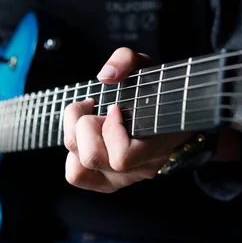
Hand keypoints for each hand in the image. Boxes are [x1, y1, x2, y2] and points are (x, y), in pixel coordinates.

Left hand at [63, 48, 190, 192]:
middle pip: (91, 158)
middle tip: (98, 111)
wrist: (168, 113)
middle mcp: (138, 170)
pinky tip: (85, 136)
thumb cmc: (154, 91)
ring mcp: (122, 180)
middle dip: (86, 126)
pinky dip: (73, 154)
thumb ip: (125, 60)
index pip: (121, 157)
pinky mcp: (106, 182)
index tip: (115, 107)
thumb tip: (106, 76)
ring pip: (77, 171)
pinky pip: (75, 175)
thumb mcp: (144, 66)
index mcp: (154, 147)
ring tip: (89, 122)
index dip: (111, 129)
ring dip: (75, 140)